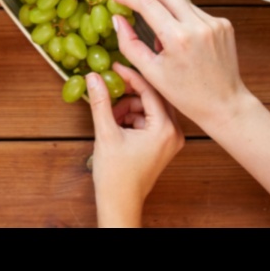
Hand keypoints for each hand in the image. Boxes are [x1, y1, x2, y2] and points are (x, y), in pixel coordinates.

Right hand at [89, 64, 183, 227]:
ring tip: (111, 117)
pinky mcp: (164, 145)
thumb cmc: (115, 175)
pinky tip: (118, 125)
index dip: (131, 76)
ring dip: (129, 108)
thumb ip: (101, 102)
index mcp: (165, 129)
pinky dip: (134, 118)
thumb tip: (94, 77)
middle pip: (153, 98)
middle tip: (111, 88)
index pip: (151, 91)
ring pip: (150, 109)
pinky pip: (150, 121)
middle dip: (130, 94)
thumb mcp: (106, 133)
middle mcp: (174, 133)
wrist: (120, 203)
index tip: (115, 67)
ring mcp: (171, 140)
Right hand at [111, 0, 248, 128]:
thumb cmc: (186, 94)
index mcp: (178, 38)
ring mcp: (215, 23)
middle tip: (133, 0)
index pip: (148, 4)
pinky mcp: (224, 24)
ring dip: (166, 8)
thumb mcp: (151, 73)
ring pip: (182, 2)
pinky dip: (183, 19)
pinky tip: (181, 40)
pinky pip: (196, 12)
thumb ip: (130, 44)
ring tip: (160, 33)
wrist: (224, 104)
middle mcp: (199, 25)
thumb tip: (118, 19)